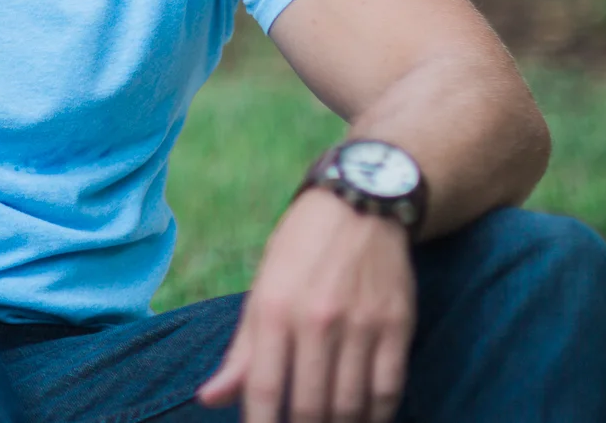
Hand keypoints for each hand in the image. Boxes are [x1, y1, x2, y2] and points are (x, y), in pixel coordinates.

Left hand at [198, 188, 414, 422]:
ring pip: (350, 405)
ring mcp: (361, 325)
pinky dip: (376, 416)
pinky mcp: (397, 327)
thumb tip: (209, 399)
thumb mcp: (261, 289)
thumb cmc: (299, 250)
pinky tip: (363, 420)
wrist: (360, 205)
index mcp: (274, 309)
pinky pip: (388, 390)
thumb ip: (241, 351)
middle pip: (310, 406)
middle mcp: (316, 320)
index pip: (263, 388)